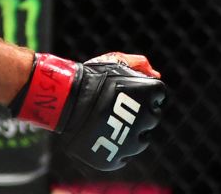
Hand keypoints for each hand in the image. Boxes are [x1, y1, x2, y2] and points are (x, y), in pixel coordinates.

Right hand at [11, 52, 165, 170]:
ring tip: (105, 121)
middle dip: (135, 113)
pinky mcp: (116, 158)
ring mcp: (133, 141)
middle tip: (113, 106)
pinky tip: (100, 135)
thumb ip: (138, 63)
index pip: (158, 97)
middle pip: (151, 119)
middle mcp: (148, 118)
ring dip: (126, 133)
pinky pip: (122, 157)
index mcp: (151, 93)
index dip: (140, 94)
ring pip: (139, 141)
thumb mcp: (114, 61)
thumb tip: (156, 73)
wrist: (63, 98)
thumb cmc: (89, 77)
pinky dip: (113, 149)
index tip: (123, 93)